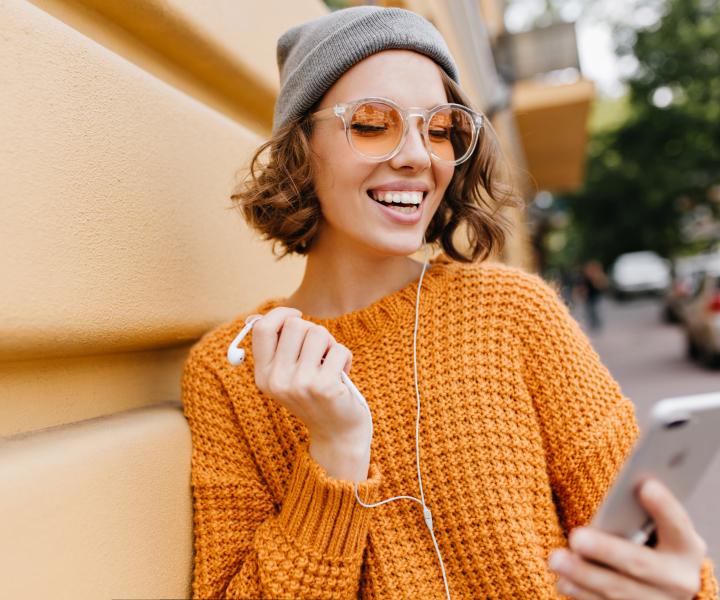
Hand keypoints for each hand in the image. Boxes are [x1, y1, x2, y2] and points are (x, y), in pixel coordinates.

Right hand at [250, 307, 371, 480]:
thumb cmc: (313, 396)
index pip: (262, 328)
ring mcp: (301, 384)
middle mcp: (277, 380)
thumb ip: (274, 348)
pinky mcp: (325, 387)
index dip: (280, 314)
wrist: (336, 434)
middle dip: (313, 330)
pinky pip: (339, 349)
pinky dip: (345, 358)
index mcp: (263, 375)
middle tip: (320, 351)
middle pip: (295, 325)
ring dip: (330, 344)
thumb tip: (255, 316)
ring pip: (318, 333)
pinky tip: (341, 376)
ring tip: (330, 364)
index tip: (296, 315)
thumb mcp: (285, 376)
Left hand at [548, 479, 706, 598]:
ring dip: (584, 576)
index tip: (646, 486)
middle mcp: (678, 580)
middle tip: (576, 538)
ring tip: (557, 560)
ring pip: (619, 592)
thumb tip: (615, 498)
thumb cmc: (647, 542)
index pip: (678, 525)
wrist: (658, 583)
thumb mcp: (652, 528)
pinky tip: (564, 583)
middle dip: (606, 550)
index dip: (664, 506)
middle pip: (639, 564)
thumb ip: (637, 515)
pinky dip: (583, 595)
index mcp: (686, 548)